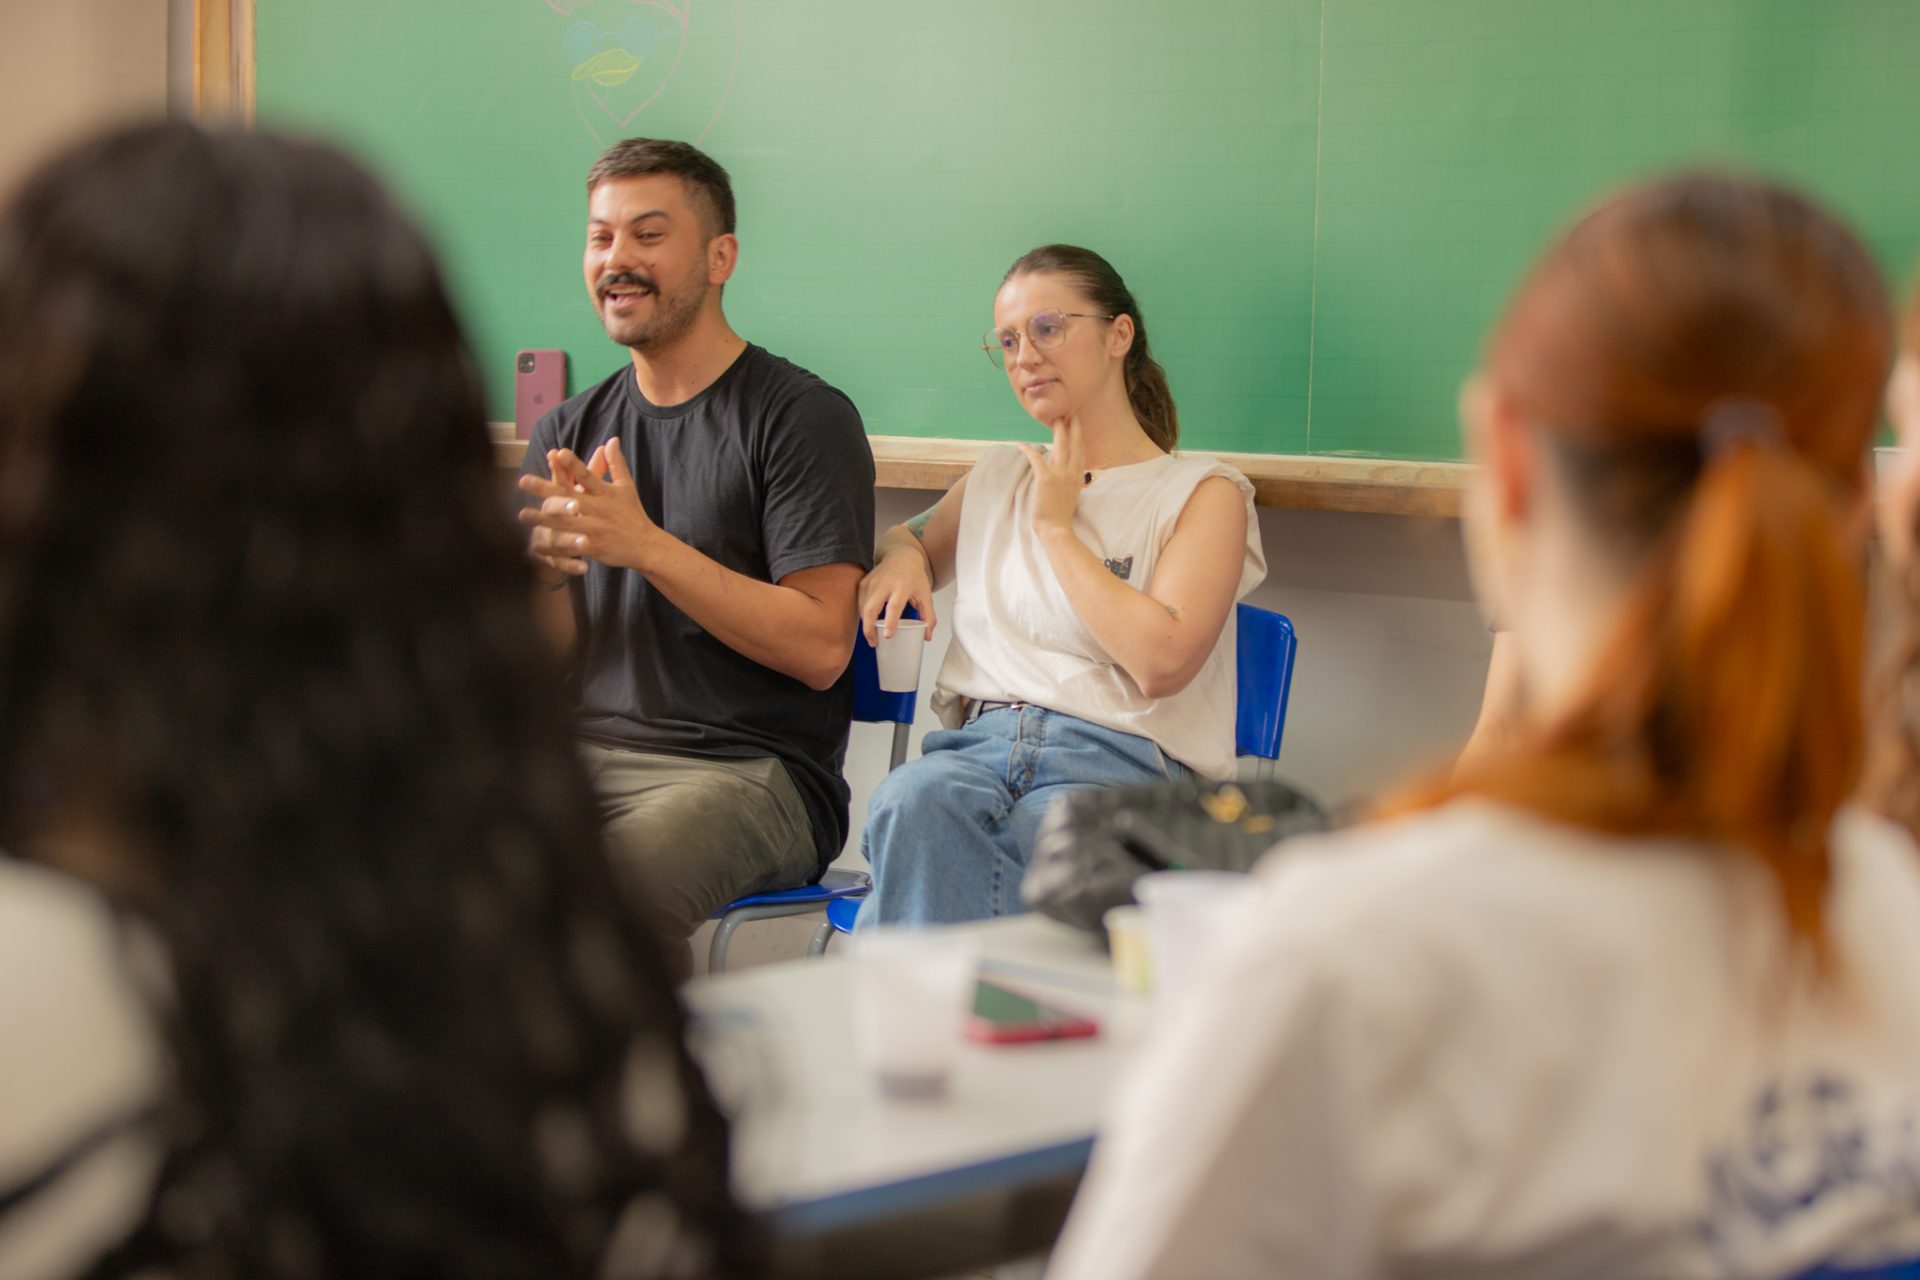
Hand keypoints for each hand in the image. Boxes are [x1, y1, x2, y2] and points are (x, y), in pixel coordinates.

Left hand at [516, 438, 660, 573]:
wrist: (646, 545)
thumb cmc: (633, 513)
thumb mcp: (627, 486)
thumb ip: (615, 463)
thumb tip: (611, 439)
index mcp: (606, 493)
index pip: (588, 476)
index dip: (574, 464)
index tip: (559, 452)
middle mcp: (599, 510)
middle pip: (570, 498)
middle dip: (546, 490)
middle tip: (524, 481)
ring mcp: (595, 530)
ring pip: (565, 523)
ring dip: (542, 519)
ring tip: (522, 514)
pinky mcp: (593, 548)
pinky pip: (569, 549)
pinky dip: (552, 548)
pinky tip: (535, 545)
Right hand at [858, 545, 936, 644]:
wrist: (902, 556)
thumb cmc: (914, 576)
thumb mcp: (925, 594)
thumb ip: (928, 616)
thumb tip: (927, 636)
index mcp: (902, 586)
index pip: (894, 606)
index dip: (890, 622)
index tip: (887, 636)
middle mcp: (885, 583)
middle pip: (871, 609)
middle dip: (869, 629)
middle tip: (874, 643)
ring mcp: (872, 582)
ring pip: (863, 608)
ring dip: (865, 624)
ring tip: (872, 636)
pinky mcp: (863, 583)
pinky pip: (859, 603)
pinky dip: (862, 615)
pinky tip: (868, 622)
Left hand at [1013, 417, 1083, 535]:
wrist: (1056, 529)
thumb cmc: (1060, 516)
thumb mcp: (1070, 496)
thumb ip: (1069, 482)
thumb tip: (1065, 475)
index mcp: (1078, 478)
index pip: (1081, 452)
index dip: (1079, 437)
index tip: (1078, 426)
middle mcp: (1072, 473)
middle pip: (1075, 445)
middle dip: (1073, 428)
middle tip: (1071, 413)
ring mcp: (1060, 475)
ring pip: (1061, 447)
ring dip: (1059, 431)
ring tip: (1056, 419)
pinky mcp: (1046, 479)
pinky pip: (1036, 459)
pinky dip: (1028, 451)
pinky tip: (1021, 445)